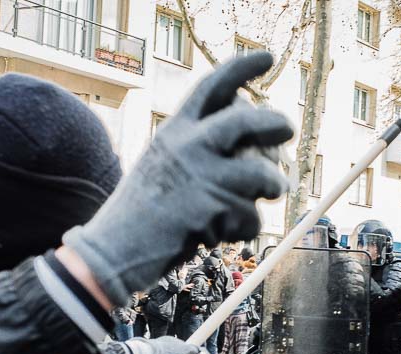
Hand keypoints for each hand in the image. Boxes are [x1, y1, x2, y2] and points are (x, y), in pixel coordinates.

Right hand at [62, 52, 292, 304]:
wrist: (113, 250)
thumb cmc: (145, 213)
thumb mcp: (166, 165)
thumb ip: (203, 150)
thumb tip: (260, 149)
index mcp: (176, 130)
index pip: (213, 87)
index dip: (242, 68)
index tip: (267, 57)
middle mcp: (188, 145)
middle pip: (247, 121)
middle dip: (276, 124)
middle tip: (287, 130)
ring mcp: (199, 176)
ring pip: (261, 173)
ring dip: (273, 185)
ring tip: (271, 192)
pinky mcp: (210, 208)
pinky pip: (250, 215)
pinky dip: (244, 227)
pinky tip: (221, 233)